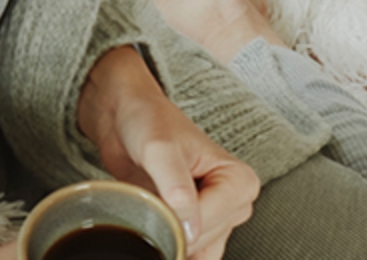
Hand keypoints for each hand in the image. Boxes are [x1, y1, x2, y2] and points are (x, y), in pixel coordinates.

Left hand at [79, 47, 259, 259]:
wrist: (127, 119)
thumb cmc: (148, 122)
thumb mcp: (159, 149)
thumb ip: (175, 187)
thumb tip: (189, 228)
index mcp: (239, 181)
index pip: (207, 222)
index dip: (172, 219)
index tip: (150, 201)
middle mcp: (236, 202)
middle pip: (200, 241)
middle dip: (168, 228)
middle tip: (146, 201)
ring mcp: (217, 218)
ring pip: (195, 252)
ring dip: (167, 239)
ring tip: (149, 208)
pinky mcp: (198, 227)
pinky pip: (191, 254)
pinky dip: (170, 248)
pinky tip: (154, 228)